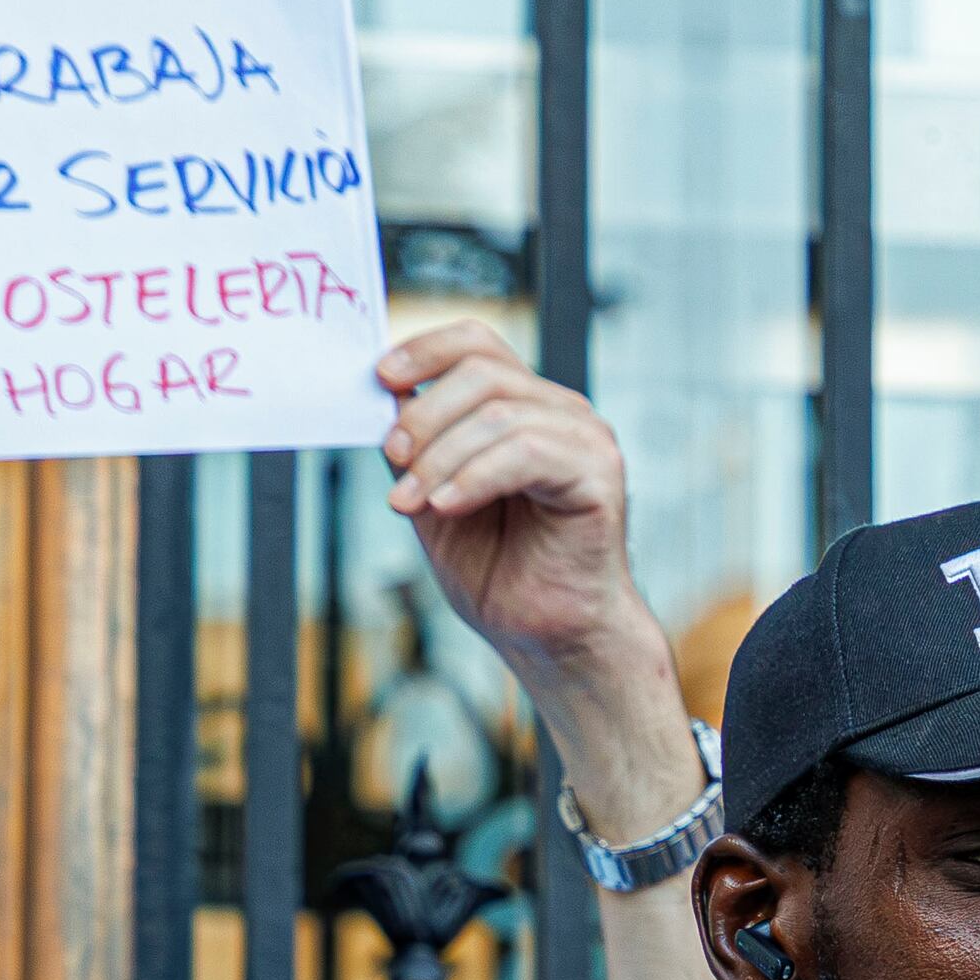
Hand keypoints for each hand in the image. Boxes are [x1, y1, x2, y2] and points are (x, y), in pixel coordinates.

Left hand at [376, 322, 662, 705]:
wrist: (547, 635)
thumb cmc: (500, 571)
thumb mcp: (435, 496)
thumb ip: (418, 448)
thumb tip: (385, 398)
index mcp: (524, 407)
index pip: (477, 344)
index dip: (425, 349)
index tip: (380, 377)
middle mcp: (560, 413)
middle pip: (482, 372)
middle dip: (424, 414)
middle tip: (394, 460)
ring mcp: (586, 439)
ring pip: (499, 412)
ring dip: (442, 457)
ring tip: (411, 501)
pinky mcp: (599, 473)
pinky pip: (527, 452)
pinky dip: (475, 476)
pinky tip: (447, 506)